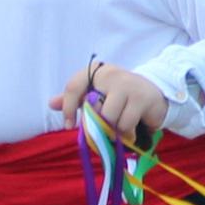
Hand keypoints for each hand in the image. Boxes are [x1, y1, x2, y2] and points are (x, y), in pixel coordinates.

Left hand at [51, 60, 170, 146]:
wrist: (153, 93)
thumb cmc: (119, 96)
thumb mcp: (96, 95)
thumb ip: (75, 100)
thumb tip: (51, 103)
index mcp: (95, 71)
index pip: (74, 87)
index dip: (68, 108)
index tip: (69, 126)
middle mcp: (110, 74)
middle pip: (93, 108)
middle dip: (98, 123)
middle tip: (106, 126)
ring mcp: (127, 84)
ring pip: (110, 118)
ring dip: (114, 129)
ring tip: (121, 127)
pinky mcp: (141, 98)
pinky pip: (126, 124)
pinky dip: (127, 133)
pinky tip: (132, 129)